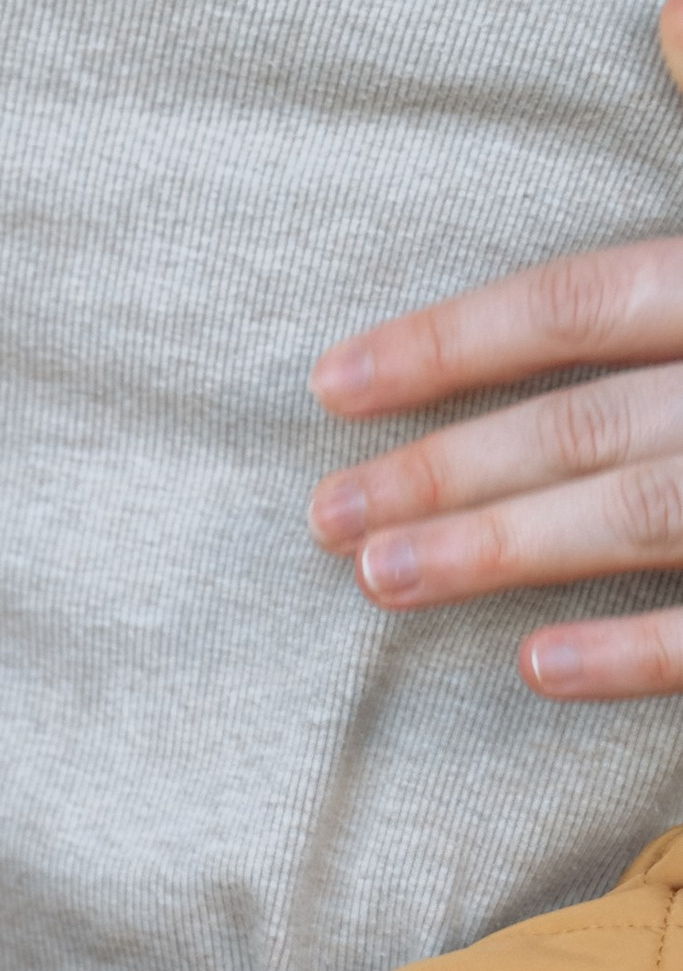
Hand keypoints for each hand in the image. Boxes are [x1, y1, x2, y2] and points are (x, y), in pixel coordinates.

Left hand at [310, 221, 682, 701]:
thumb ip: (644, 306)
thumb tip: (538, 332)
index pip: (576, 304)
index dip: (446, 343)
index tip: (328, 385)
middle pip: (584, 423)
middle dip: (443, 468)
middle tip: (326, 513)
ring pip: (641, 513)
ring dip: (500, 548)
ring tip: (381, 577)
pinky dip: (635, 651)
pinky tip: (536, 666)